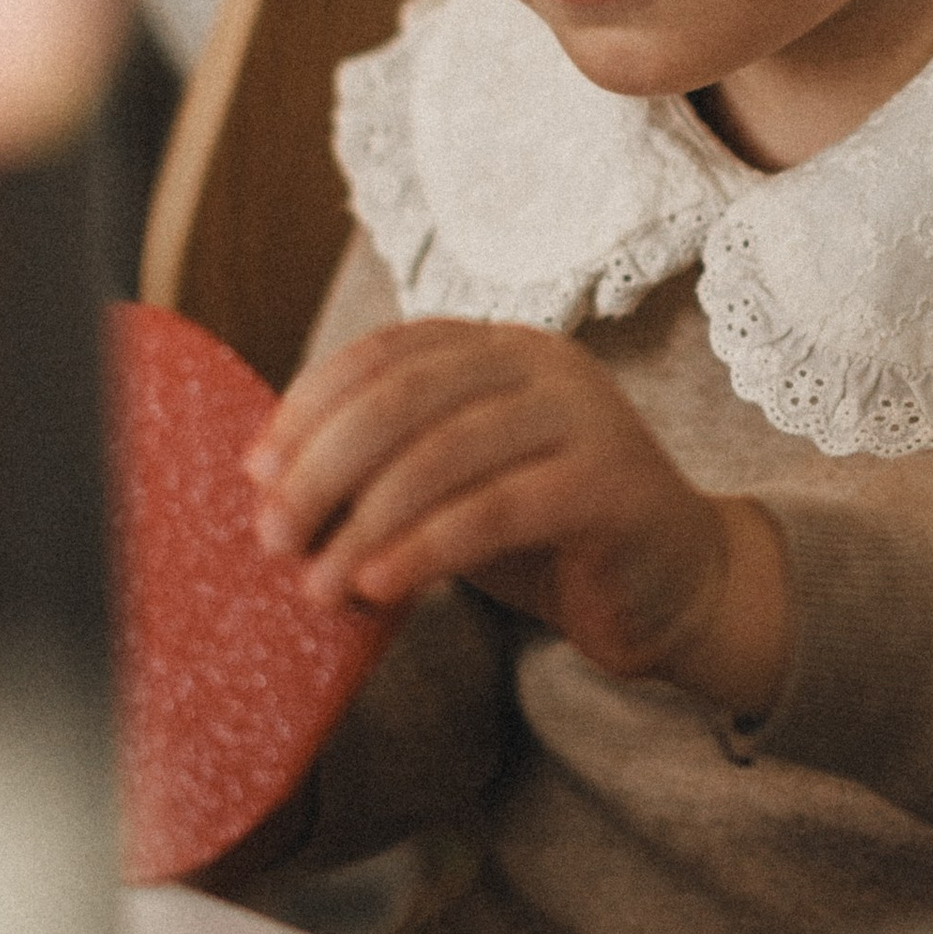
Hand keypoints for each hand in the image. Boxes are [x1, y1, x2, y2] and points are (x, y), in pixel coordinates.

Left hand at [246, 316, 791, 717]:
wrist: (675, 586)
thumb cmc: (547, 534)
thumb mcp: (457, 484)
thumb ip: (385, 468)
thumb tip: (267, 483)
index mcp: (499, 346)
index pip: (386, 353)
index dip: (311, 405)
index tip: (257, 470)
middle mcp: (543, 363)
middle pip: (405, 397)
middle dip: (323, 466)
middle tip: (273, 534)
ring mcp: (584, 417)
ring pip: (444, 455)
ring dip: (363, 524)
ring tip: (318, 584)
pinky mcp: (610, 485)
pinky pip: (495, 511)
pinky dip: (423, 549)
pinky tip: (379, 587)